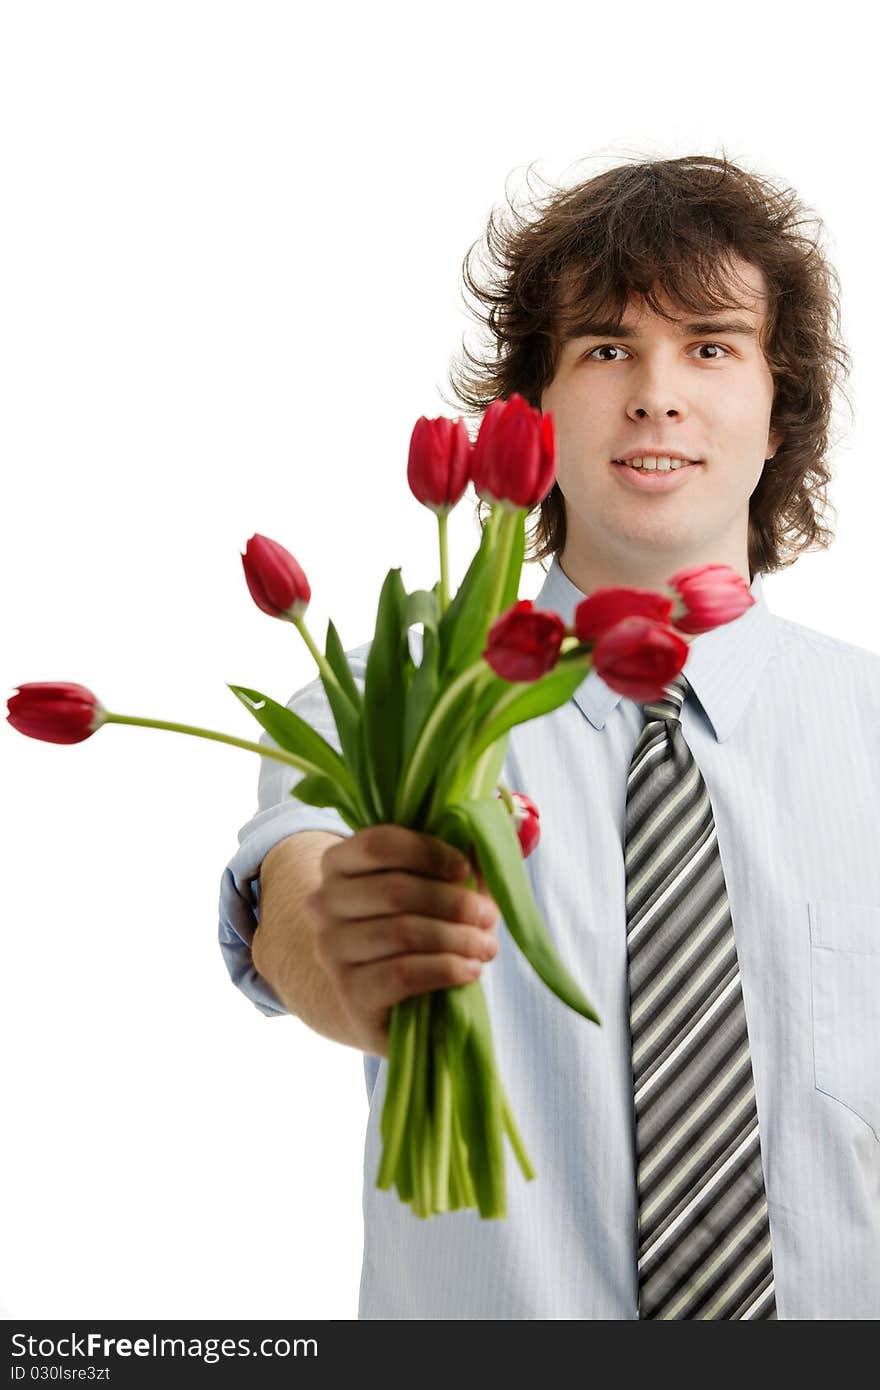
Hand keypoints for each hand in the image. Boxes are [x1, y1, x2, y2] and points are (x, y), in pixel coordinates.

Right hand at [306, 824, 499, 1058]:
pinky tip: (470, 970)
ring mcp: (330, 948)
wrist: (388, 999)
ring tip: (486, 946)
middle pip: (394, 890)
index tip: (465, 869)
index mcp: (339, 862)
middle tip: (488, 916)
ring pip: (402, 933)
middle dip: (453, 902)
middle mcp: (324, 902)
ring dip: (457, 939)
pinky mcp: (349, 991)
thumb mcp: (436, 884)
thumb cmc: (418, 926)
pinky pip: (403, 974)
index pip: (378, 843)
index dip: (428, 852)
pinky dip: (446, 969)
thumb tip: (487, 826)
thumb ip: (457, 854)